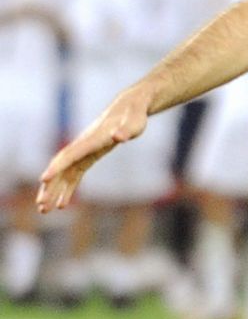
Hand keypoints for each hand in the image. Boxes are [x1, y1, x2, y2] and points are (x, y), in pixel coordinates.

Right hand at [36, 88, 151, 212]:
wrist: (130, 108)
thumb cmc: (134, 116)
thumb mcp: (135, 124)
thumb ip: (126, 131)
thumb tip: (119, 137)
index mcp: (91, 139)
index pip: (70, 155)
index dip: (57, 166)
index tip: (44, 179)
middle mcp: (83, 145)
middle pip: (61, 167)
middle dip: (50, 186)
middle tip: (41, 205)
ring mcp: (84, 151)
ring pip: (64, 173)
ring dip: (54, 190)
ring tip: (45, 209)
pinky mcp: (89, 156)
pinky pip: (74, 175)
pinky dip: (67, 188)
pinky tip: (63, 204)